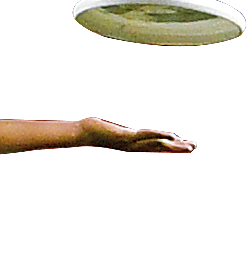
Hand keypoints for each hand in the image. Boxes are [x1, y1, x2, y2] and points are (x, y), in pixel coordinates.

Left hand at [76, 117, 193, 151]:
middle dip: (176, 148)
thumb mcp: (112, 132)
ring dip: (172, 146)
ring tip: (186, 146)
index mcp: (134, 145)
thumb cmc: (97, 132)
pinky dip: (160, 137)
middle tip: (193, 148)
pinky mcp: (128, 137)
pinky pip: (147, 137)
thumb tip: (123, 132)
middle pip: (160, 148)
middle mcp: (135, 146)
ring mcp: (132, 143)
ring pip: (156, 145)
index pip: (156, 147)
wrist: (86, 133)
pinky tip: (170, 137)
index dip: (171, 146)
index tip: (185, 146)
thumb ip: (119, 133)